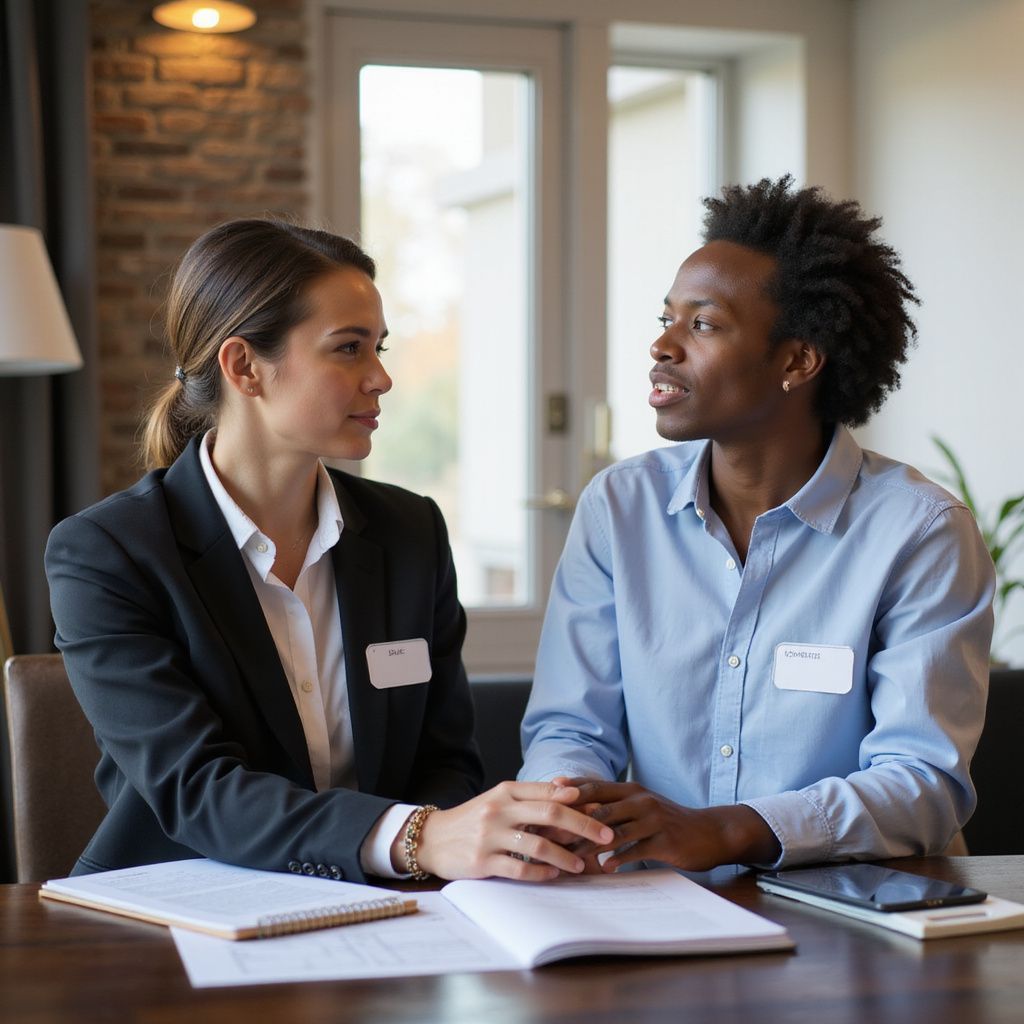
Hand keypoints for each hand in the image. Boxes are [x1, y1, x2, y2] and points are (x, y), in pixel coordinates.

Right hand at [404, 781, 615, 881]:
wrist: (433, 838)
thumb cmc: (474, 819)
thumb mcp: (500, 799)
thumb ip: (531, 794)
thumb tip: (568, 786)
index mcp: (506, 790)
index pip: (549, 792)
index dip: (578, 802)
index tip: (602, 810)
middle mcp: (499, 809)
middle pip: (550, 813)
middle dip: (583, 825)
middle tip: (606, 836)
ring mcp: (490, 835)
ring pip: (538, 844)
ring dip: (565, 856)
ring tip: (581, 864)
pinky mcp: (482, 861)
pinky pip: (519, 868)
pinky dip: (540, 873)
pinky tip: (553, 876)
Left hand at [561, 779, 780, 871]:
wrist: (709, 832)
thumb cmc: (666, 822)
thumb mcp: (638, 808)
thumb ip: (611, 808)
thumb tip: (574, 816)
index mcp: (628, 789)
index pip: (591, 786)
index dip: (566, 792)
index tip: (540, 801)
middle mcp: (638, 798)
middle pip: (597, 805)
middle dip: (569, 819)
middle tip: (545, 832)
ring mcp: (652, 818)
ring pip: (614, 828)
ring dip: (588, 843)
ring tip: (568, 855)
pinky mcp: (665, 839)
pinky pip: (637, 848)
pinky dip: (619, 858)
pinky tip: (604, 868)